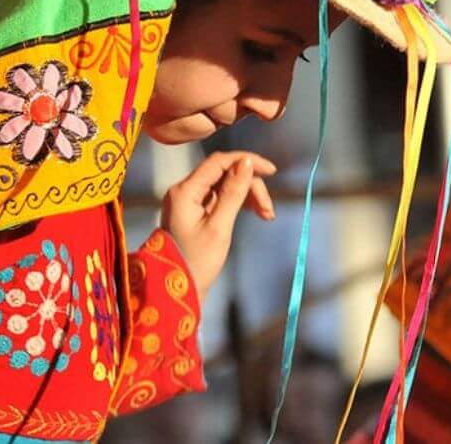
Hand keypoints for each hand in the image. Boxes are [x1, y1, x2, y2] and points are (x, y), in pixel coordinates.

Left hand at [160, 151, 275, 303]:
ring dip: (247, 194)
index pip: (218, 162)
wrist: (179, 290)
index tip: (272, 171)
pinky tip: (254, 212)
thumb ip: (233, 193)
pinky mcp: (194, 210)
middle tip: (268, 210)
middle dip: (250, 185)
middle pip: (224, 173)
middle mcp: (183, 191)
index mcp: (184, 192)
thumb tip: (247, 162)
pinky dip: (238, 201)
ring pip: (224, 184)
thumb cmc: (197, 263)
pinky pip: (220, 196)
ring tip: (266, 215)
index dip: (247, 161)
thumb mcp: (219, 228)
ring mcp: (188, 200)